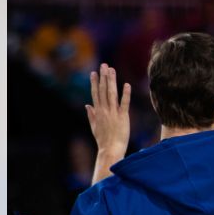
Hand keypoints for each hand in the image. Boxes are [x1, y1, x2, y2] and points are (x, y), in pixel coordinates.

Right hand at [86, 63, 130, 180]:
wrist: (110, 150)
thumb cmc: (103, 140)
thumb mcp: (94, 127)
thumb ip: (91, 115)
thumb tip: (87, 105)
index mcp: (98, 112)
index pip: (96, 93)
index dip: (95, 82)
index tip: (94, 72)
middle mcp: (104, 110)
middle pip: (103, 90)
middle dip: (103, 77)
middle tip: (104, 65)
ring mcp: (113, 113)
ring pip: (112, 94)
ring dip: (111, 81)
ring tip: (112, 70)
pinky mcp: (123, 117)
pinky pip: (124, 104)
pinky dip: (125, 94)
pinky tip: (126, 85)